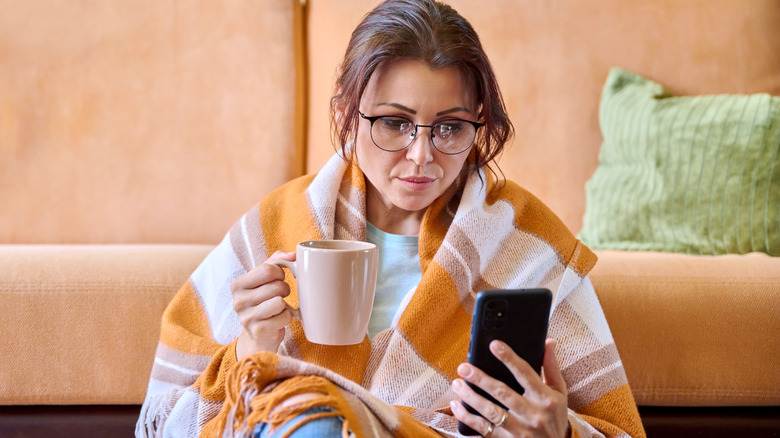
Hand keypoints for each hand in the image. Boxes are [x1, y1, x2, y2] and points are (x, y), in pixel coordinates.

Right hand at [231, 251, 295, 359]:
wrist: (259, 334)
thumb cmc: (263, 301)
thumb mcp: (264, 279)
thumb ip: (276, 261)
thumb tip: (293, 255)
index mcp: (237, 285)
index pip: (267, 269)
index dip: (280, 273)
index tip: (279, 279)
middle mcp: (238, 301)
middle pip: (276, 286)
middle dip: (285, 289)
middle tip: (281, 295)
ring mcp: (246, 318)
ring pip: (280, 302)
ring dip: (285, 304)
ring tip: (278, 307)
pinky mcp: (258, 331)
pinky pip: (284, 317)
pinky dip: (286, 318)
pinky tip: (278, 319)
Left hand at [450, 339, 569, 436]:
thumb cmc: (555, 418)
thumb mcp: (559, 394)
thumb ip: (551, 368)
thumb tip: (548, 342)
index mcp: (545, 399)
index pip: (525, 373)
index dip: (509, 358)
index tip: (494, 344)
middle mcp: (532, 414)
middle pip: (502, 393)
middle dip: (481, 379)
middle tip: (463, 367)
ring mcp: (519, 430)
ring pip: (490, 411)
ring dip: (470, 397)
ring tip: (456, 383)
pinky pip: (483, 429)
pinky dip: (467, 417)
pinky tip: (456, 406)